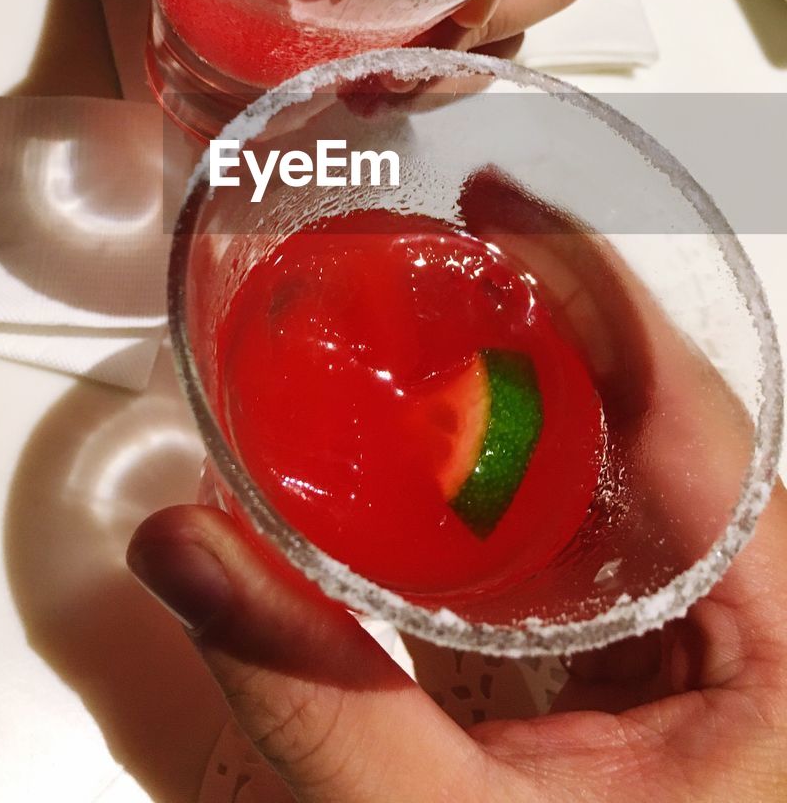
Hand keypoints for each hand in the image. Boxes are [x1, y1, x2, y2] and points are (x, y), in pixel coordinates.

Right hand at [126, 175, 786, 802]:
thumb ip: (316, 703)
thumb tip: (182, 544)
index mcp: (785, 652)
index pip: (698, 417)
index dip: (597, 290)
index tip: (502, 204)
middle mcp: (774, 627)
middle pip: (670, 426)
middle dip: (553, 332)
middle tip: (443, 267)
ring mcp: (732, 650)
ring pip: (640, 483)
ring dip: (537, 407)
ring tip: (438, 343)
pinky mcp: (678, 676)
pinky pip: (610, 548)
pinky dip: (525, 496)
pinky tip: (450, 482)